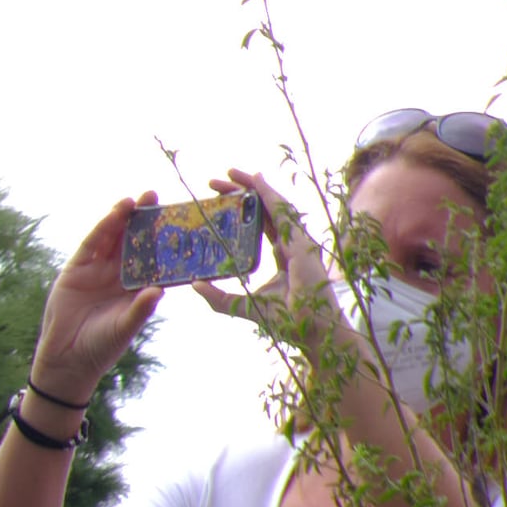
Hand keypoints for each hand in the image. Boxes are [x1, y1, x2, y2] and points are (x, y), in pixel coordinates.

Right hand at [28, 188, 171, 392]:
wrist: (67, 357)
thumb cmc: (102, 345)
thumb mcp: (125, 326)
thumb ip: (140, 309)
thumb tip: (157, 291)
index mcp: (138, 287)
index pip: (155, 258)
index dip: (165, 239)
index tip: (180, 221)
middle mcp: (120, 274)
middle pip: (134, 241)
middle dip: (144, 220)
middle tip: (157, 198)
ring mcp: (98, 270)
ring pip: (113, 238)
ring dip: (123, 218)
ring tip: (136, 200)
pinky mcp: (77, 268)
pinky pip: (92, 244)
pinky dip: (102, 227)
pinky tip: (114, 213)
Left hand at [191, 164, 337, 343]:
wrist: (312, 332)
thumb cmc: (286, 321)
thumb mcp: (240, 305)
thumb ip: (218, 297)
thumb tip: (194, 284)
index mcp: (283, 256)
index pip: (261, 225)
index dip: (243, 210)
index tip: (220, 197)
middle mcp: (292, 244)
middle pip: (265, 211)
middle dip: (241, 193)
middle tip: (215, 182)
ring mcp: (300, 242)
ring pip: (273, 205)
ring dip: (252, 187)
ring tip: (228, 174)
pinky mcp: (302, 243)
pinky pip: (283, 212)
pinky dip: (268, 195)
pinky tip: (254, 182)